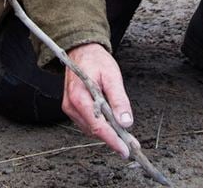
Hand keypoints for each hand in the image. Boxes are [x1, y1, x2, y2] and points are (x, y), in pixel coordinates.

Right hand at [62, 43, 132, 157]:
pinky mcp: (72, 109)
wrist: (82, 51)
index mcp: (79, 96)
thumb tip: (126, 122)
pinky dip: (101, 126)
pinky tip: (111, 122)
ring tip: (124, 133)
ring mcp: (70, 108)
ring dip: (108, 133)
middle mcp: (71, 105)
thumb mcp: (112, 76)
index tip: (126, 150)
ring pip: (91, 129)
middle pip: (94, 130)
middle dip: (113, 138)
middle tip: (131, 143)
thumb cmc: (96, 60)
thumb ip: (119, 100)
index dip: (113, 140)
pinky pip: (88, 123)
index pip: (97, 125)